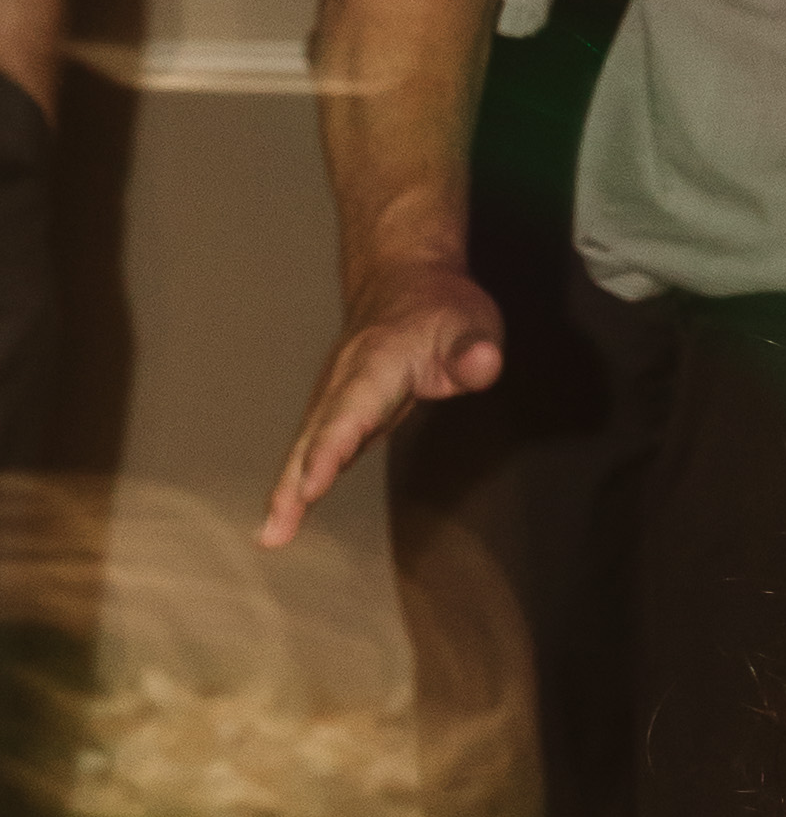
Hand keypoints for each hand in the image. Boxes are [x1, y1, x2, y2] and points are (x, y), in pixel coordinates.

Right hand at [258, 257, 503, 548]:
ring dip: (287, 490)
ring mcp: (335, 397)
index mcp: (376, 362)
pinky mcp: (336, 412)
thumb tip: (483, 361)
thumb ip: (474, 348)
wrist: (404, 280)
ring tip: (271, 535)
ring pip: (306, 445)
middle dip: (295, 482)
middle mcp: (345, 382)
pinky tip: (284, 517)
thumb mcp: (470, 321)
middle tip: (276, 529)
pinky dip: (296, 483)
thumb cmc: (438, 308)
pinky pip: (312, 449)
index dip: (330, 449)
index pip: (351, 411)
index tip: (313, 484)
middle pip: (315, 436)